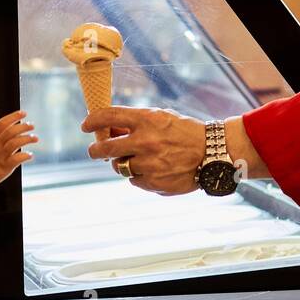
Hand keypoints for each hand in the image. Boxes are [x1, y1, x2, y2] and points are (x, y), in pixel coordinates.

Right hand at [0, 110, 37, 189]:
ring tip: (35, 138)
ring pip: (15, 143)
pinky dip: (25, 156)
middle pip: (10, 132)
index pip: (2, 124)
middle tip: (32, 126)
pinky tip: (30, 155)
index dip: (13, 117)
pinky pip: (16, 159)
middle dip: (23, 127)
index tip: (23, 113)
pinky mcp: (4, 168)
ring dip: (27, 139)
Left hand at [81, 106, 205, 194]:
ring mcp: (148, 164)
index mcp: (147, 119)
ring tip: (138, 159)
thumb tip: (108, 129)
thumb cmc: (185, 132)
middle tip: (95, 151)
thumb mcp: (162, 118)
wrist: (213, 153)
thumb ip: (136, 122)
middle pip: (104, 148)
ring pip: (119, 166)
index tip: (85, 126)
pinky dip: (139, 176)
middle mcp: (145, 141)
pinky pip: (134, 180)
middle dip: (95, 150)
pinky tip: (154, 169)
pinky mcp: (153, 182)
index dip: (92, 121)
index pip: (108, 116)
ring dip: (122, 163)